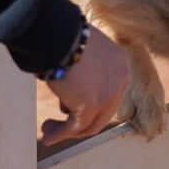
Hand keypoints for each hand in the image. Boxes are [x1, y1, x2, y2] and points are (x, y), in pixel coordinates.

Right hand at [39, 24, 132, 146]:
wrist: (57, 33)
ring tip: (49, 130)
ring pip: (90, 123)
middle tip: (61, 125)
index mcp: (121, 64)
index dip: (91, 106)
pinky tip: (48, 135)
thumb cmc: (63, 36)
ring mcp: (108, 94)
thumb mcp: (82, 51)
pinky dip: (60, 134)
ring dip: (68, 131)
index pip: (110, 94)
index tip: (71, 109)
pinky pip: (75, 127)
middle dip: (80, 122)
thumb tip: (72, 89)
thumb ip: (85, 70)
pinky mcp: (92, 105)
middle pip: (103, 112)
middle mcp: (120, 80)